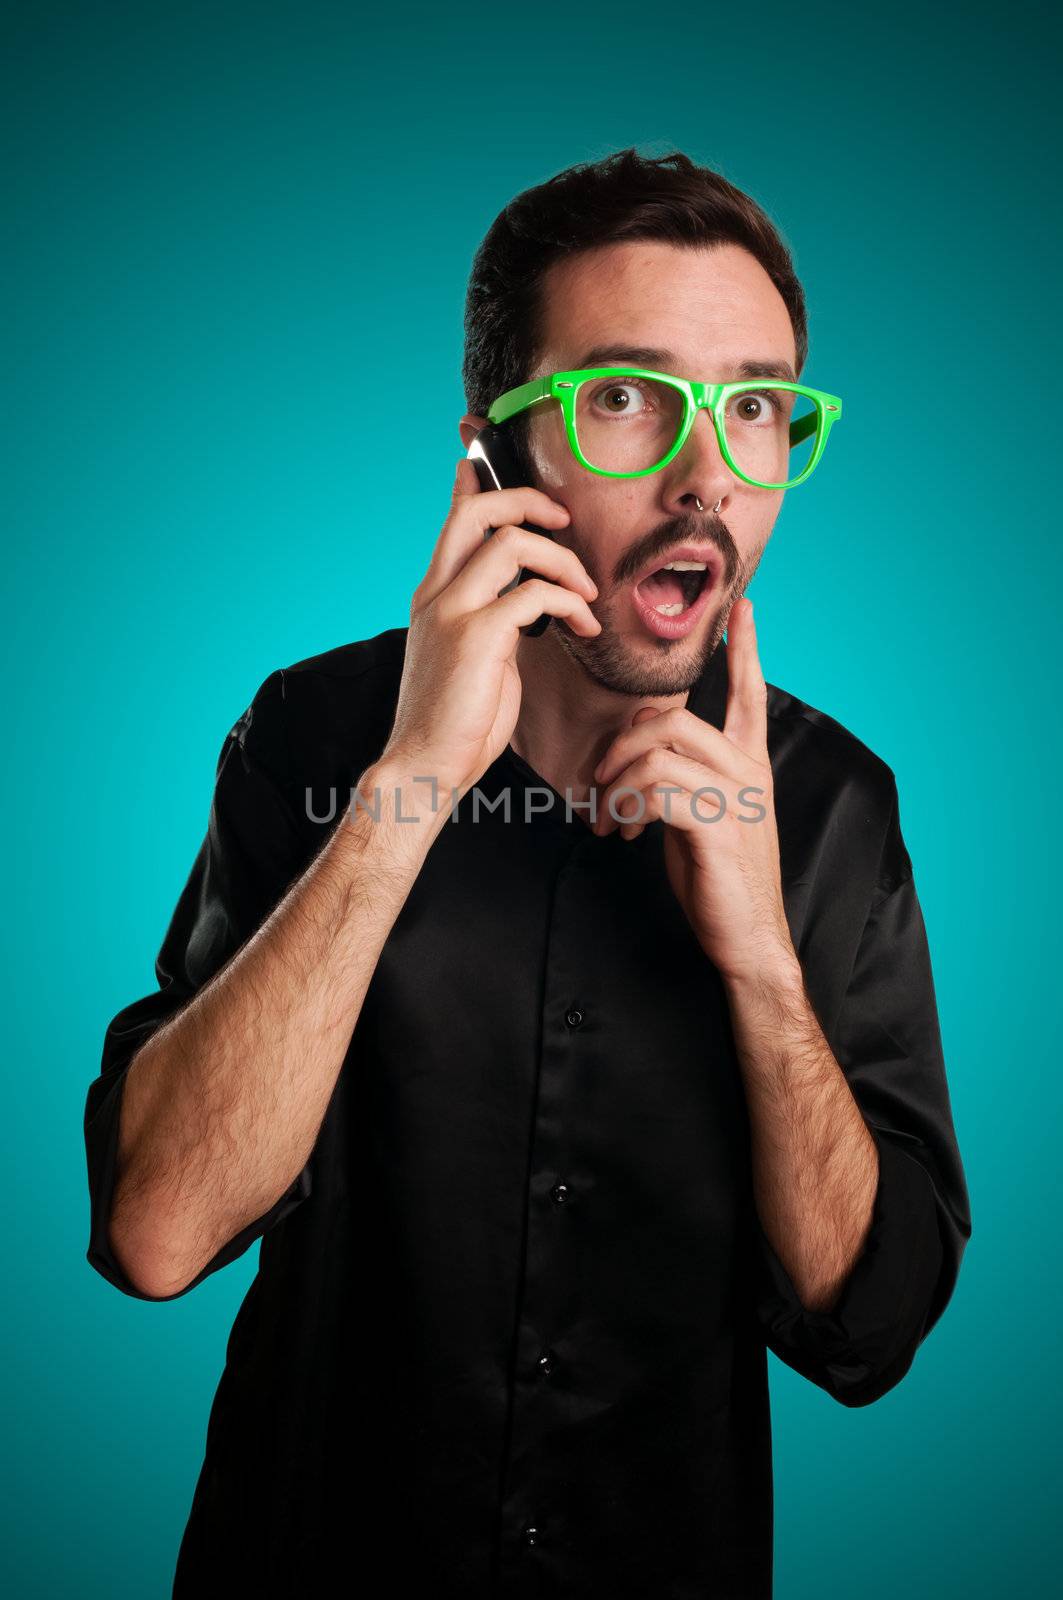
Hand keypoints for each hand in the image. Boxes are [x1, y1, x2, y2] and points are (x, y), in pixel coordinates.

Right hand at [383, 458, 600, 799]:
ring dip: (564, 561)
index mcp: (434, 597)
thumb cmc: (455, 722)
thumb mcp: (472, 657)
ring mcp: (453, 612)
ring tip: (587, 595)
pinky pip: (535, 594)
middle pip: (477, 512)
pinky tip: (585, 629)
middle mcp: (438, 595)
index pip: (453, 520)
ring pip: (512, 543)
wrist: (424, 767)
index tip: (496, 468)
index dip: (477, 483)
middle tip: (564, 524)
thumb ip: (490, 619)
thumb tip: (521, 599)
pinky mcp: (476, 637)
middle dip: (530, 503)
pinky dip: (572, 605)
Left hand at [592, 599, 793, 982]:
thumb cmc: (719, 878)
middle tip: (600, 781)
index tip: (742, 610)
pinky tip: (626, 834)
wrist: (747, 937)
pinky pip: (657, 791)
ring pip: (659, 753)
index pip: (749, 693)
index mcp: (749, 763)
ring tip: (609, 817)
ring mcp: (737, 799)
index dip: (745, 650)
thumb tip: (639, 740)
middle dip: (621, 743)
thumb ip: (680, 772)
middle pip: (673, 720)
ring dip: (616, 783)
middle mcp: (749, 772)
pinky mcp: (719, 829)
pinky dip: (626, 808)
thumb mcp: (699, 814)